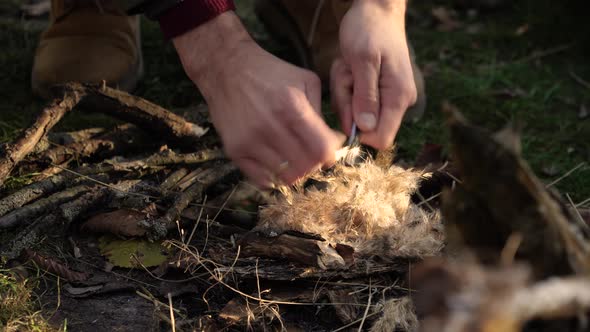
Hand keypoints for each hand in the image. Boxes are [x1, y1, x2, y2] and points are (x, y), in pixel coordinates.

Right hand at [173, 12, 343, 186]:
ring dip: (294, 171)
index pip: (322, 150)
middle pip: (305, 167)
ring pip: (286, 176)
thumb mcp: (306, 81)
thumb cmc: (270, 73)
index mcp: (293, 107)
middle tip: (310, 156)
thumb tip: (333, 141)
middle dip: (314, 164)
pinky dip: (274, 177)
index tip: (328, 154)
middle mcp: (271, 127)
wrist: (225, 68)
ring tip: (293, 158)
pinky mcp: (234, 149)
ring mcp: (251, 141)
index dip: (330, 156)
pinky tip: (276, 163)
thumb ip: (321, 112)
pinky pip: (261, 180)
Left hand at [331, 0, 416, 148]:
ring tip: (348, 66)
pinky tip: (349, 68)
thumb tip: (366, 128)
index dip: (358, 132)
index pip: (381, 138)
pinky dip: (346, 86)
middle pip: (363, 126)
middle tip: (346, 74)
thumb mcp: (362, 60)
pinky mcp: (377, 93)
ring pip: (355, 113)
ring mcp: (388, 98)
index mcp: (398, 97)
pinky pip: (354, 101)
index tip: (346, 104)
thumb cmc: (370, 30)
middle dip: (347, 103)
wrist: (376, 10)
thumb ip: (365, 96)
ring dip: (344, 91)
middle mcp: (397, 102)